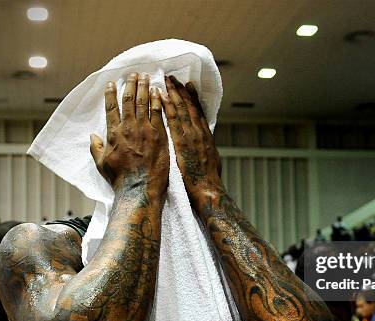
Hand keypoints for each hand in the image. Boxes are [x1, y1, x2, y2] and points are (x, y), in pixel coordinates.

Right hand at [90, 73, 168, 199]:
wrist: (139, 188)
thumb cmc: (120, 179)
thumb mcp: (101, 164)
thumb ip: (96, 148)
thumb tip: (92, 136)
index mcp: (113, 133)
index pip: (110, 107)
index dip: (111, 92)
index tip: (112, 82)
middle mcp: (128, 128)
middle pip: (128, 100)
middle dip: (130, 84)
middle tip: (133, 74)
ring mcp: (145, 130)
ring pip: (144, 102)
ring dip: (144, 87)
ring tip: (145, 76)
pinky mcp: (160, 135)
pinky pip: (158, 113)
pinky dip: (157, 100)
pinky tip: (158, 91)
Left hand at [162, 75, 222, 204]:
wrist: (207, 189)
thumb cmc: (208, 180)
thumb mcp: (212, 161)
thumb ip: (205, 150)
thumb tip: (205, 146)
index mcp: (206, 136)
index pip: (198, 112)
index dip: (192, 98)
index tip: (187, 86)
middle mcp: (199, 132)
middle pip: (189, 106)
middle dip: (181, 91)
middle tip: (173, 78)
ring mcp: (191, 135)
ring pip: (181, 109)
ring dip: (173, 93)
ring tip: (166, 81)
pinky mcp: (182, 141)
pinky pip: (173, 120)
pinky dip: (168, 106)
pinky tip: (162, 96)